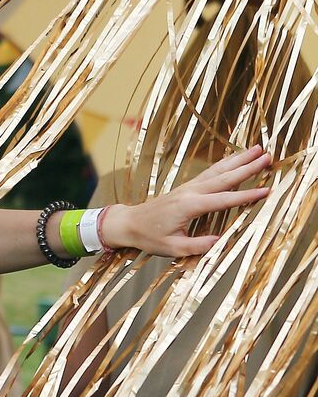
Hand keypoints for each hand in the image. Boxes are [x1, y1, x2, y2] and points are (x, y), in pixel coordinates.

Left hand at [108, 145, 271, 256]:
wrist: (128, 223)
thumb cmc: (148, 237)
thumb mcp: (173, 248)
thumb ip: (198, 245)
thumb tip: (222, 241)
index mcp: (188, 206)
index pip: (223, 200)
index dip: (246, 196)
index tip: (266, 190)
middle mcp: (189, 192)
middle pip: (223, 178)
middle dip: (247, 167)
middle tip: (268, 157)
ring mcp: (187, 188)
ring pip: (217, 171)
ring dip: (238, 160)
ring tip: (258, 149)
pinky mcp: (186, 188)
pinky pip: (209, 173)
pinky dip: (225, 164)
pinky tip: (236, 158)